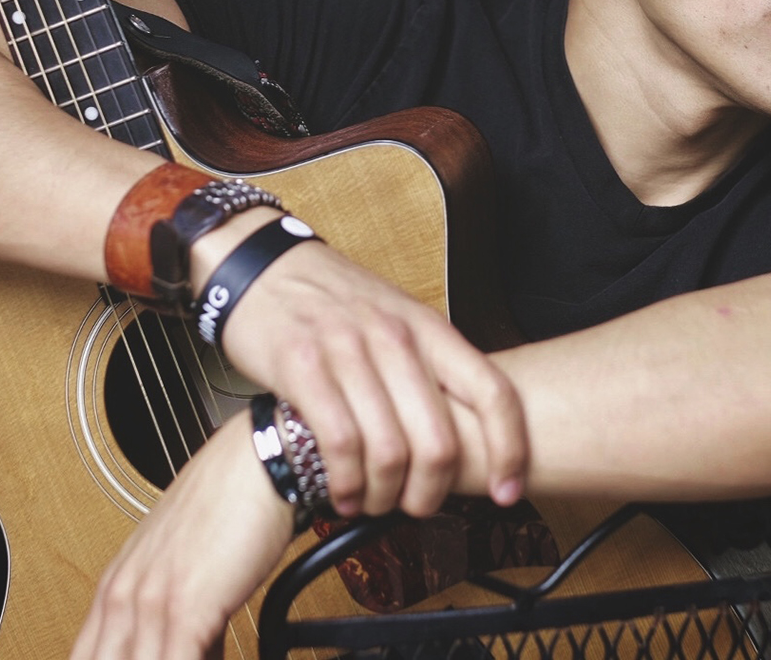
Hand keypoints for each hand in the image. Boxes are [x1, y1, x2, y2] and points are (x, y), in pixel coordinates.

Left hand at [70, 411, 294, 659]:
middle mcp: (124, 594)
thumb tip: (189, 648)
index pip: (87, 657)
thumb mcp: (187, 563)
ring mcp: (150, 602)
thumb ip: (177, 612)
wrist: (258, 461)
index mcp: (116, 584)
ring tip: (206, 655)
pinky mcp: (185, 608)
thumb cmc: (231, 502)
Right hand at [215, 230, 527, 519]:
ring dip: (382, 496)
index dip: (508, 450)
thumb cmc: (332, 299)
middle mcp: (395, 337)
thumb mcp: (397, 317)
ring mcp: (348, 351)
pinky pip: (339, 443)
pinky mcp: (302, 366)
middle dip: (430, 493)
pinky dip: (344, 483)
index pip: (493, 392)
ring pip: (389, 452)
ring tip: (371, 503)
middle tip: (416, 506)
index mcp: (428, 328)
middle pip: (439, 441)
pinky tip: (340, 492)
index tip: (508, 490)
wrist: (261, 264)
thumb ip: (430, 367)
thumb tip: (470, 430)